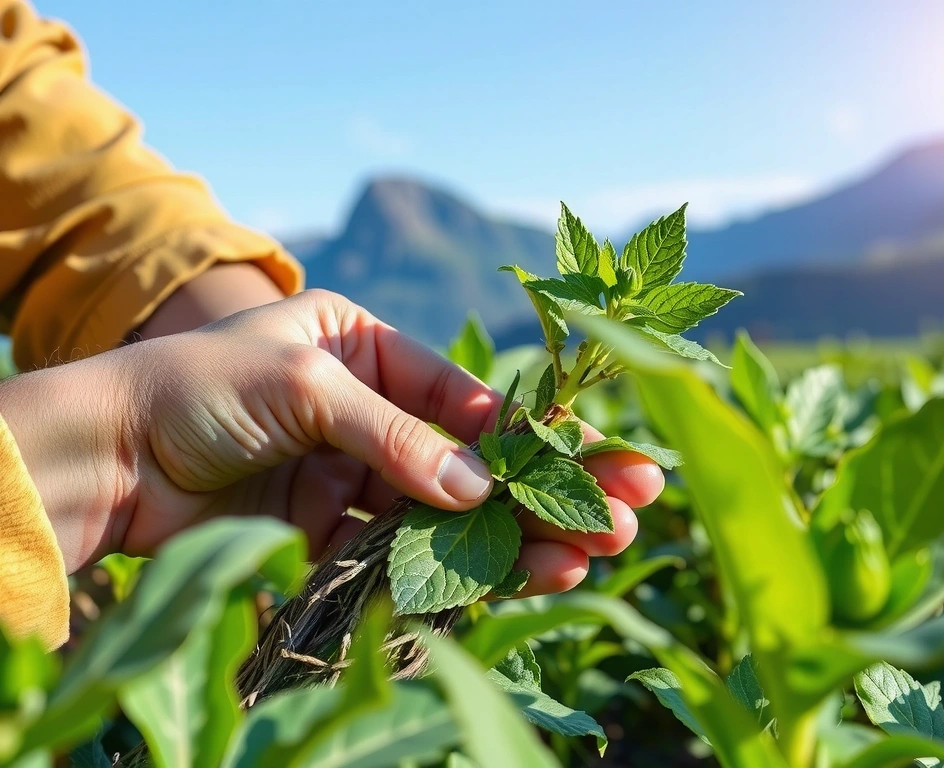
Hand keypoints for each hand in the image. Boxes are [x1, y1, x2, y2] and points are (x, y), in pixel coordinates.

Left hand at [1, 291, 663, 596]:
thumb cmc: (197, 390)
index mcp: (363, 347)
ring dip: (518, 532)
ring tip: (592, 551)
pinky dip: (458, 566)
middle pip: (474, 455)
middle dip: (547, 483)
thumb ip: (397, 441)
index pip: (464, 393)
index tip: (590, 457)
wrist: (106, 459)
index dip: (528, 429)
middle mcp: (365, 411)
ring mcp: (351, 476)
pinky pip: (407, 550)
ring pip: (451, 510)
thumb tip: (483, 493)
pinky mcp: (330, 532)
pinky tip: (523, 576)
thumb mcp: (305, 389)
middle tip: (627, 507)